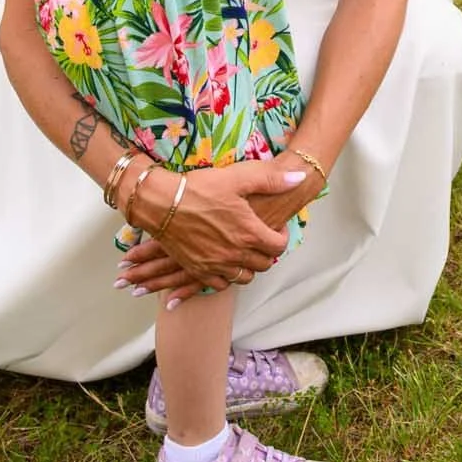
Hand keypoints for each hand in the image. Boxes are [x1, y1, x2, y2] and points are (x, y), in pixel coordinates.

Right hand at [115, 159, 305, 303]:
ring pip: (244, 277)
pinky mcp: (198, 270)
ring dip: (249, 267)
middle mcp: (235, 254)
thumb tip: (300, 177)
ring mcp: (216, 265)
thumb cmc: (199, 188)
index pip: (279, 247)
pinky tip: (225, 262)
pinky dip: (226, 277)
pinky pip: (220, 285)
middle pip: (264, 264)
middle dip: (267, 252)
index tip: (275, 228)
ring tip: (245, 251)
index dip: (282, 237)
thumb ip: (272, 179)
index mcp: (249, 233)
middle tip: (261, 239)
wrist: (160, 203)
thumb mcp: (239, 177)